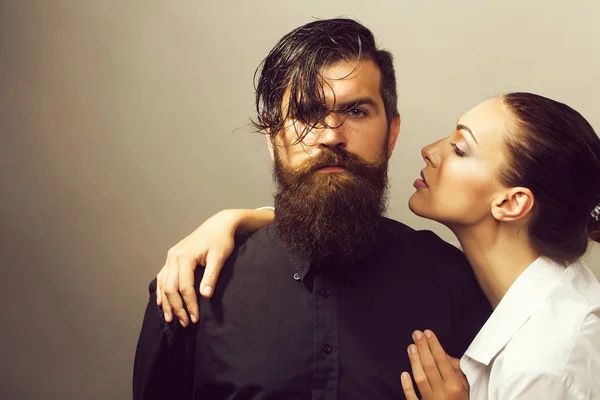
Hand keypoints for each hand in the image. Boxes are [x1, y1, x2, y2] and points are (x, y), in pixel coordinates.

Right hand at [156, 210, 237, 326]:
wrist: (219, 224)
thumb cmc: (221, 240)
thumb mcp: (219, 257)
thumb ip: (211, 276)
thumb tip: (205, 296)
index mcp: (185, 256)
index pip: (184, 286)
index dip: (189, 304)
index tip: (195, 318)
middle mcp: (173, 256)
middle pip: (170, 288)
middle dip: (177, 307)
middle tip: (186, 323)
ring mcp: (170, 257)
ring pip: (163, 284)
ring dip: (167, 303)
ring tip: (171, 319)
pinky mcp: (171, 258)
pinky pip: (162, 277)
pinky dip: (161, 291)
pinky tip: (161, 303)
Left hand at [401, 330, 468, 399]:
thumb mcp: (465, 386)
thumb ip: (456, 370)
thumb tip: (443, 354)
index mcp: (455, 386)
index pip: (442, 361)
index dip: (434, 345)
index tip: (427, 333)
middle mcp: (443, 393)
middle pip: (430, 367)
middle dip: (423, 348)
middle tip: (416, 334)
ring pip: (420, 379)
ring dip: (414, 362)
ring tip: (410, 347)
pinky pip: (412, 398)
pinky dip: (407, 386)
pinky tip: (403, 373)